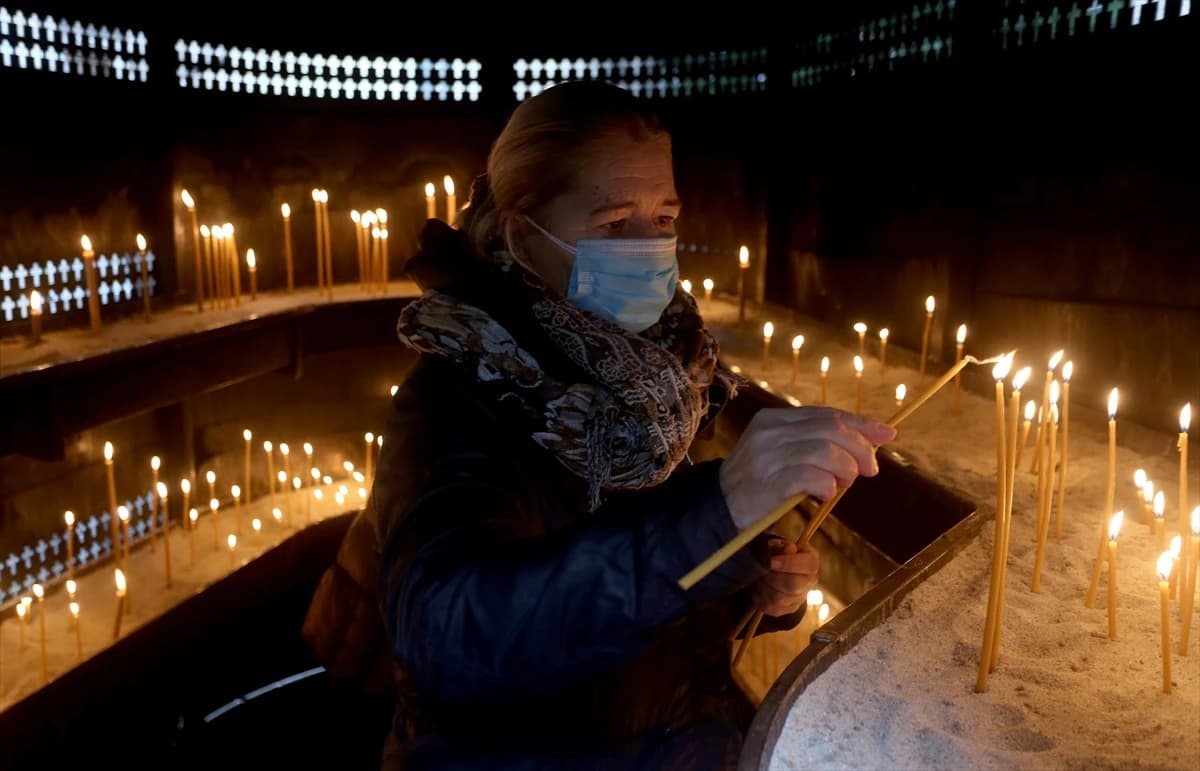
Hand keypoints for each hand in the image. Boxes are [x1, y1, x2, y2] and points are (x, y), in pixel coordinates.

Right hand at [719, 407, 895, 530]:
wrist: (719, 507)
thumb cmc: (758, 481)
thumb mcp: (783, 452)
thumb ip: (818, 442)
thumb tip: (871, 439)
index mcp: (773, 419)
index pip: (825, 414)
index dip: (860, 423)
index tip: (887, 433)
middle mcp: (769, 432)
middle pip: (830, 429)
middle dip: (860, 448)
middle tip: (871, 469)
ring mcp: (767, 456)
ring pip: (825, 451)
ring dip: (846, 469)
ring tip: (845, 484)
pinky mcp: (769, 483)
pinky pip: (812, 478)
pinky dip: (828, 486)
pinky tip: (826, 494)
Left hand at [751, 540, 819, 616]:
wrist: (776, 570)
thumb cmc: (778, 555)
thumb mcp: (779, 546)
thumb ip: (782, 546)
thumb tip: (789, 548)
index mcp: (811, 563)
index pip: (807, 565)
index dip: (788, 563)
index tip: (772, 561)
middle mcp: (809, 583)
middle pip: (793, 585)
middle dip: (773, 577)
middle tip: (761, 570)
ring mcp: (798, 599)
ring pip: (779, 598)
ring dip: (763, 586)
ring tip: (758, 577)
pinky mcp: (785, 610)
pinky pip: (770, 606)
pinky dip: (759, 595)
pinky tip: (757, 586)